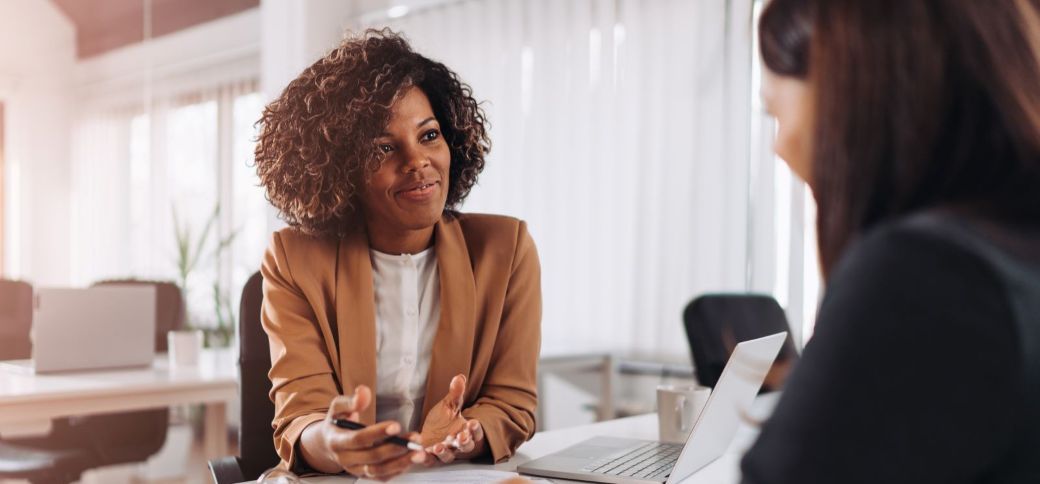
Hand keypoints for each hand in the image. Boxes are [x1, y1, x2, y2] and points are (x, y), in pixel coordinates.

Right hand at [309, 385, 425, 479]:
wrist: (327, 443)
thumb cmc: (337, 422)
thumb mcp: (338, 407)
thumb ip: (351, 400)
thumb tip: (364, 391)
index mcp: (337, 441)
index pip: (358, 439)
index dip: (377, 433)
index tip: (396, 425)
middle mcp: (345, 459)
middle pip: (372, 457)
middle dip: (395, 448)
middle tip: (415, 439)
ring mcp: (355, 469)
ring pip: (379, 471)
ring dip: (401, 463)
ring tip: (420, 453)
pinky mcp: (365, 475)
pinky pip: (382, 477)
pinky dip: (398, 469)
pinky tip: (412, 459)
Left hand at [419, 374, 486, 462]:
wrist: (431, 432)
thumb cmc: (444, 420)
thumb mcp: (450, 405)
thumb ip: (456, 393)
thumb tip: (459, 377)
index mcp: (466, 431)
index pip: (476, 432)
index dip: (475, 429)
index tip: (473, 423)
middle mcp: (458, 445)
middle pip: (466, 447)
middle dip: (464, 442)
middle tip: (461, 438)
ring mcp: (446, 452)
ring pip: (449, 456)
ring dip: (445, 452)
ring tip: (439, 447)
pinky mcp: (431, 458)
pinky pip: (431, 461)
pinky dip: (427, 459)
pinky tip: (423, 453)